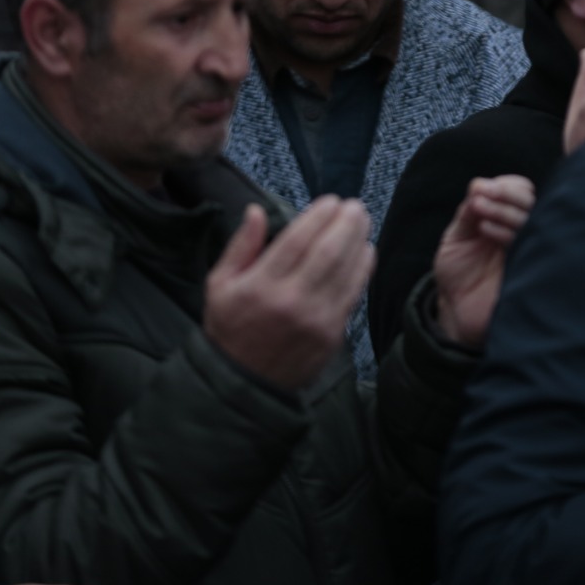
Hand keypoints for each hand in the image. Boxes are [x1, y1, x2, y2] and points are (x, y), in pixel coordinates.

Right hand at [205, 197, 373, 390]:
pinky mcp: (332, 334)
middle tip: (355, 205)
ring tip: (363, 221)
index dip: (318, 216)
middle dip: (346, 223)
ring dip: (359, 241)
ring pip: (346, 271)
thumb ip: (241, 246)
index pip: (297, 240)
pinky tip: (365, 252)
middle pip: (328, 252)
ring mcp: (315, 319)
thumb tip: (256, 210)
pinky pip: (353, 294)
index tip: (330, 201)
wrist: (243, 384)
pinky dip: (363, 269)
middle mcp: (290, 301)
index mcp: (260, 285)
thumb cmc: (229, 328)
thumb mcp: (219, 284)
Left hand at [432, 175, 535, 347]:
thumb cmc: (458, 271)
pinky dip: (505, 231)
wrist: (456, 309)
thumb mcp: (457, 236)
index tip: (481, 188)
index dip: (506, 185)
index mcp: (507, 218)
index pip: (522, 190)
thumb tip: (479, 185)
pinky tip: (485, 229)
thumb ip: (468, 212)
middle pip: (532, 202)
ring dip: (503, 209)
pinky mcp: (526, 271)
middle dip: (507, 194)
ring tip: (479, 209)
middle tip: (482, 195)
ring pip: (530, 220)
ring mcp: (526, 250)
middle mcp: (521, 231)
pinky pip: (526, 245)